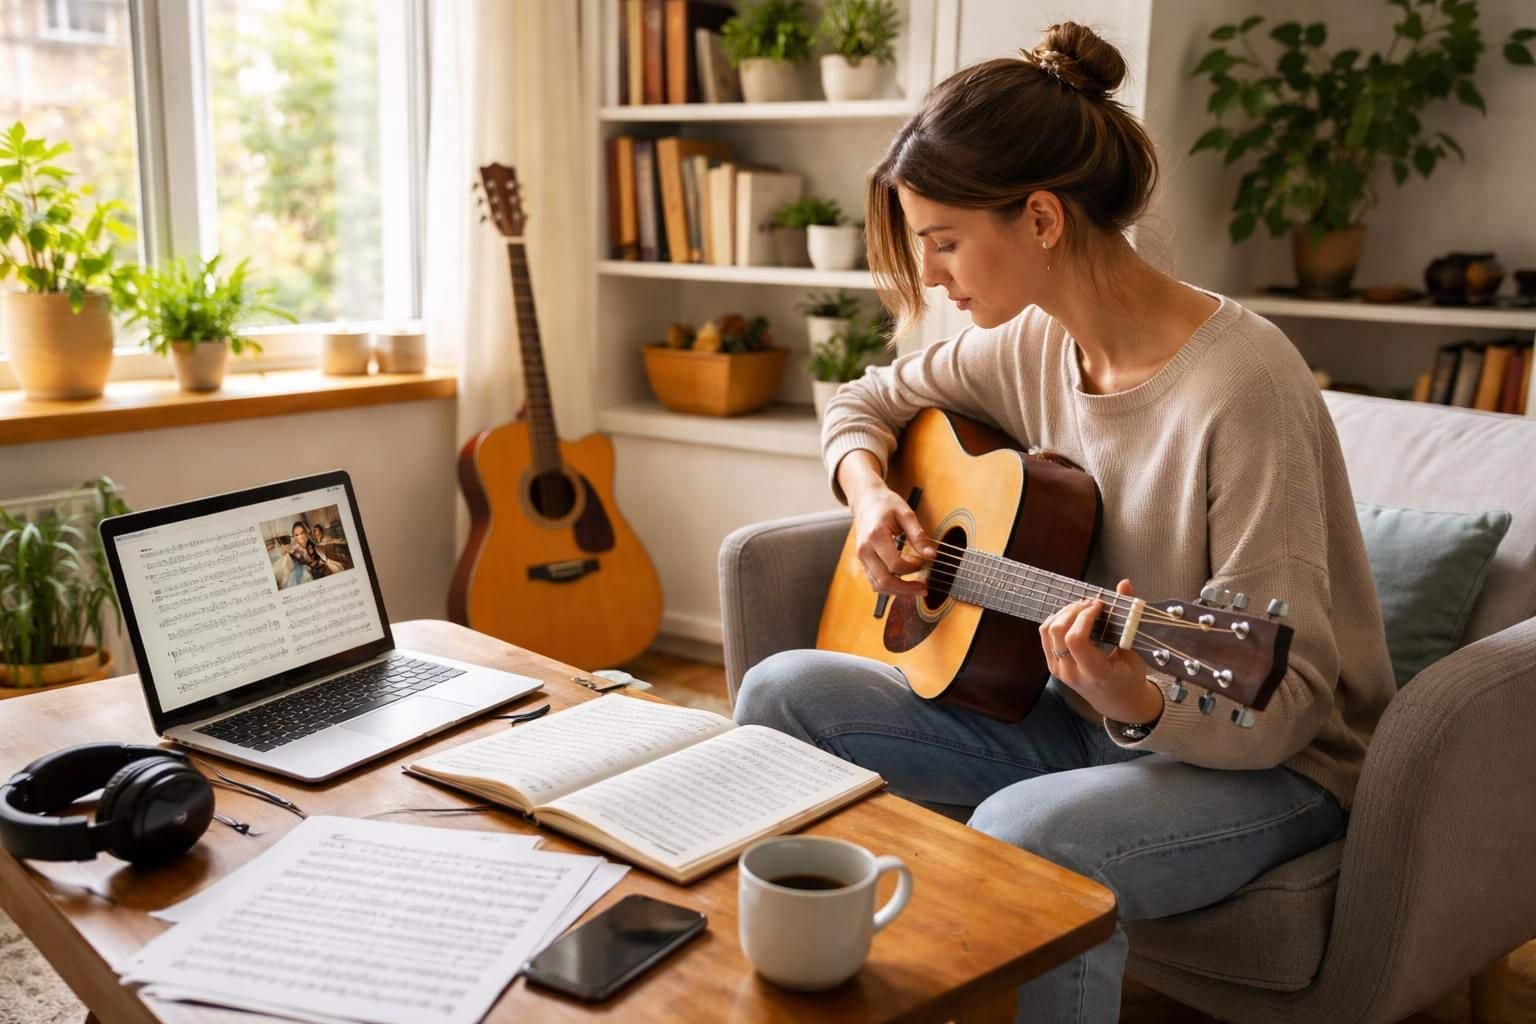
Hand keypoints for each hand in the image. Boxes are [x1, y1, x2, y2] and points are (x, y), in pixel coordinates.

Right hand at [850, 485, 936, 596]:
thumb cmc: (886, 504)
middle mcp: (864, 549)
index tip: (925, 563)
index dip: (913, 569)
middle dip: (906, 589)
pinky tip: (903, 584)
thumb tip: (931, 555)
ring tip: (916, 590)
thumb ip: (918, 536)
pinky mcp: (862, 561)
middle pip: (884, 581)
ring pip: (877, 585)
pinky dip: (889, 587)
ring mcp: (861, 557)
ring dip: (897, 592)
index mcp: (876, 536)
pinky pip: (874, 581)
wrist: (865, 500)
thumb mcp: (906, 514)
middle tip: (924, 589)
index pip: (895, 564)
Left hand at [1040, 579, 1162, 723]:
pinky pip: (1045, 636)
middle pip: (1057, 632)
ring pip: (1047, 631)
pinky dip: (1057, 620)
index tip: (1100, 605)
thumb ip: (1126, 617)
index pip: (1076, 640)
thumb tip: (1124, 584)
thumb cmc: (1130, 678)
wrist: (1117, 702)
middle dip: (1074, 610)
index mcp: (1096, 673)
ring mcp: (1058, 670)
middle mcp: (1072, 673)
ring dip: (1064, 613)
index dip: (1085, 616)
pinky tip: (1073, 617)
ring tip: (1083, 608)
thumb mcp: (1134, 651)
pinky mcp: (1052, 665)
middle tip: (1091, 603)